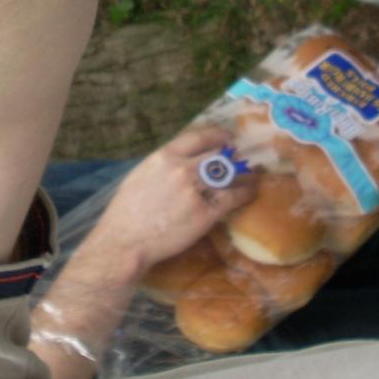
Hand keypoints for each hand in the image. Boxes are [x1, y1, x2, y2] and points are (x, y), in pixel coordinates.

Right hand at [89, 126, 257, 273]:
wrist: (125, 241)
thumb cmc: (126, 212)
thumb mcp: (141, 175)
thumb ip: (164, 164)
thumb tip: (181, 160)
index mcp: (164, 156)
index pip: (199, 137)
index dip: (218, 136)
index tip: (227, 139)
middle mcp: (182, 168)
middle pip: (218, 155)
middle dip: (233, 156)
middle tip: (242, 160)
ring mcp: (195, 191)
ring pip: (229, 175)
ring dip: (245, 173)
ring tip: (254, 174)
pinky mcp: (205, 213)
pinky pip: (232, 198)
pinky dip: (245, 193)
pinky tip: (251, 192)